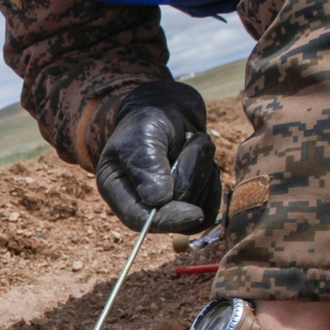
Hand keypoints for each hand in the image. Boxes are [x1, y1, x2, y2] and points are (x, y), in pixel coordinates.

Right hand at [96, 81, 221, 232]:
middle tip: (189, 140)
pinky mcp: (187, 203)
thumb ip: (147, 166)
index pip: (138, 218)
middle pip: (174, 212)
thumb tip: (158, 201)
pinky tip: (201, 157)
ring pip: (197, 206)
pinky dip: (213, 178)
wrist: (169, 110)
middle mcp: (140, 203)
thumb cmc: (149, 120)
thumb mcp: (143, 135)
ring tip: (192, 142)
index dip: (167, 220)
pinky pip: (211, 204)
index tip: (194, 214)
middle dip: (189, 176)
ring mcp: (166, 205)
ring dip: (202, 170)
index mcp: (116, 189)